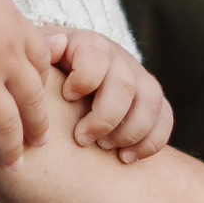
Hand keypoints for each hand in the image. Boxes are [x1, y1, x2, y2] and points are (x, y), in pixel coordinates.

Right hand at [0, 0, 51, 170]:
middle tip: (40, 143)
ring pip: (5, 122)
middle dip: (36, 125)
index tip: (41, 99)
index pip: (39, 64)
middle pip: (30, 99)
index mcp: (16, 28)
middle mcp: (5, 58)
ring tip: (14, 165)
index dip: (41, 85)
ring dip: (11, 147)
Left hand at [47, 30, 173, 161]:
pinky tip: (125, 158)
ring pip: (151, 101)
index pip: (96, 54)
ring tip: (105, 148)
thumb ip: (40, 51)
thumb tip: (55, 45)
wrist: (68, 72)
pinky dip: (150, 142)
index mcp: (89, 45)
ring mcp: (138, 78)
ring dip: (130, 131)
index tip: (67, 97)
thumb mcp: (38, 56)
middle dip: (104, 117)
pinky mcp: (150, 99)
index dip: (84, 79)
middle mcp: (118, 58)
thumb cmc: (47, 69)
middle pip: (124, 84)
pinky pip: (165, 118)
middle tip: (81, 138)